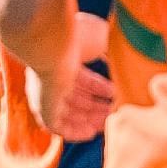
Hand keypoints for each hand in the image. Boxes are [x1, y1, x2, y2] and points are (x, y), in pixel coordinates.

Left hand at [39, 7, 116, 142]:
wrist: (56, 40)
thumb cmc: (80, 34)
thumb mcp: (103, 40)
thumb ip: (112, 51)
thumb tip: (125, 59)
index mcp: (61, 57)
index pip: (79, 78)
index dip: (98, 87)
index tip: (115, 95)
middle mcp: (50, 75)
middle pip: (74, 97)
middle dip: (95, 106)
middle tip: (115, 112)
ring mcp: (43, 91)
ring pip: (67, 112)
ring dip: (89, 119)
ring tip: (109, 121)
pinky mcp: (41, 105)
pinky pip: (56, 126)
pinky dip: (74, 131)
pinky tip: (91, 132)